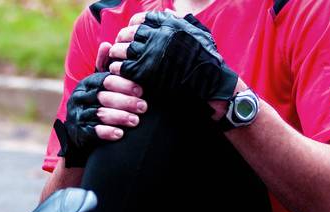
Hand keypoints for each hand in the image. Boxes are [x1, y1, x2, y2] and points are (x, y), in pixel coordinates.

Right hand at [54, 43, 148, 167]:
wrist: (76, 128)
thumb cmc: (95, 101)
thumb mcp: (98, 83)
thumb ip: (104, 66)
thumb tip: (106, 44)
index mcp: (87, 83)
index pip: (106, 81)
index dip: (124, 85)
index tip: (141, 90)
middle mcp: (80, 97)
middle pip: (104, 97)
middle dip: (125, 102)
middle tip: (144, 107)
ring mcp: (78, 114)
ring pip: (100, 114)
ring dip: (119, 117)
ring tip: (136, 121)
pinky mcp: (78, 131)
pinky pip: (92, 131)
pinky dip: (106, 132)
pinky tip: (120, 134)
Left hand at [107, 12, 239, 110]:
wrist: (212, 81)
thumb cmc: (207, 58)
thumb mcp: (198, 32)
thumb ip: (181, 20)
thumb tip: (167, 11)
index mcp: (168, 24)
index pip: (140, 19)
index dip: (132, 26)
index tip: (131, 34)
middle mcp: (158, 35)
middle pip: (127, 33)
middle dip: (122, 40)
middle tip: (120, 47)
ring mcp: (151, 53)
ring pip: (121, 49)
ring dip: (117, 54)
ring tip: (118, 60)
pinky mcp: (145, 72)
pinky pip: (122, 67)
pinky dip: (118, 68)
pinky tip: (121, 72)